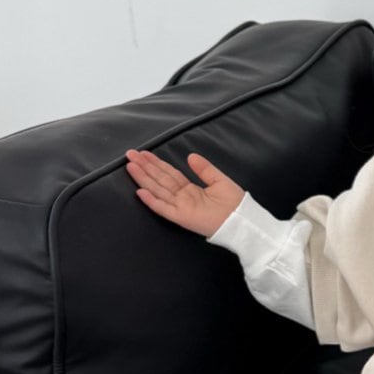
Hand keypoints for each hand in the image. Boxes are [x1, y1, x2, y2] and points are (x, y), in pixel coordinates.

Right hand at [124, 148, 245, 237]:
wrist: (243, 220)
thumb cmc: (234, 203)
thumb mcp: (219, 180)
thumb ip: (204, 169)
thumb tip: (190, 156)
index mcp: (191, 190)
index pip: (169, 174)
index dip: (156, 163)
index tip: (143, 153)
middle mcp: (183, 198)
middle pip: (160, 179)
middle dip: (145, 167)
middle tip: (130, 154)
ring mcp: (181, 207)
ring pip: (158, 189)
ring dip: (144, 178)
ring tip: (131, 165)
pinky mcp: (182, 217)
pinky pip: (164, 208)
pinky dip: (152, 200)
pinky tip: (140, 192)